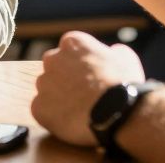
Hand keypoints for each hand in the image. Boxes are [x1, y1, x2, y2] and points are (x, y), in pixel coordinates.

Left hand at [33, 32, 145, 146]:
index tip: (88, 77)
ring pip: (47, 90)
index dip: (79, 65)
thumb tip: (113, 51)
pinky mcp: (39, 107)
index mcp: (72, 43)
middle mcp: (52, 59)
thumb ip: (113, 51)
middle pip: (54, 68)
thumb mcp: (125, 58)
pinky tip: (71, 121)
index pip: (68, 50)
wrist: (118, 112)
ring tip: (79, 110)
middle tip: (81, 94)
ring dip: (58, 98)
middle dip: (64, 79)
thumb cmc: (124, 84)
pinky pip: (42, 111)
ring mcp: (43, 84)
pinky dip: (53, 117)